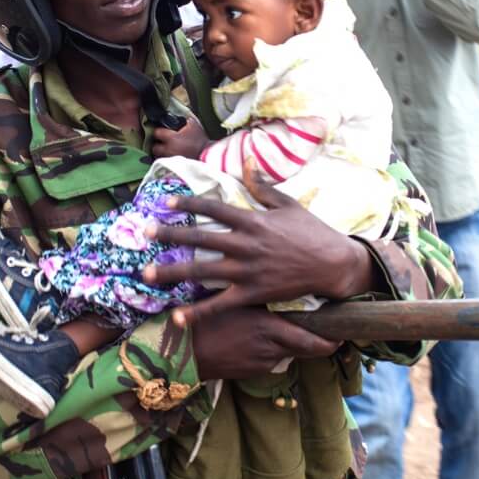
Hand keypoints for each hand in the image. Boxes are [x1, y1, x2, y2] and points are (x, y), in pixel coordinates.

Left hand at [142, 161, 381, 324]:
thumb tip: (248, 162)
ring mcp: (247, 271)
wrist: (333, 265)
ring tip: (147, 274)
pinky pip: (219, 305)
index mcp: (252, 220)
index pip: (213, 208)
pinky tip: (177, 317)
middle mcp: (245, 244)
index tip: (166, 202)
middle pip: (200, 238)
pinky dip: (197, 312)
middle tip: (145, 232)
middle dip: (170, 234)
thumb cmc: (312, 232)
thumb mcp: (288, 204)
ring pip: (202, 271)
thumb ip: (263, 186)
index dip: (188, 203)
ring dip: (172, 272)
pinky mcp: (252, 294)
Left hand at [152, 115, 208, 159]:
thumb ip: (185, 119)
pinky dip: (168, 159)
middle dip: (157, 145)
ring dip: (162, 153)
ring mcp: (171, 159)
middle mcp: (169, 149)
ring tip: (167, 150)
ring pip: (160, 156)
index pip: (156, 133)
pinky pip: (167, 162)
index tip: (161, 130)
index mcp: (172, 138)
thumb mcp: (194, 124)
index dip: (158, 131)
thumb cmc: (201, 140)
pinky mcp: (175, 166)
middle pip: (155, 148)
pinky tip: (173, 156)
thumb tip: (180, 115)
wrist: (208, 155)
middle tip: (161, 143)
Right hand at [191, 305, 337, 379]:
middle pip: (306, 350)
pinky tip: (259, 343)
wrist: (186, 352)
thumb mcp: (234, 299)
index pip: (309, 338)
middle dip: (322, 346)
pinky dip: (272, 353)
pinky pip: (270, 361)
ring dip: (292, 346)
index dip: (329, 340)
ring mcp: (261, 362)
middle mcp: (269, 347)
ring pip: (288, 353)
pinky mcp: (252, 372)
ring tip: (291, 331)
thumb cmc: (207, 319)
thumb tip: (277, 282)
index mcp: (267, 326)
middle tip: (334, 340)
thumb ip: (257, 294)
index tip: (341, 336)